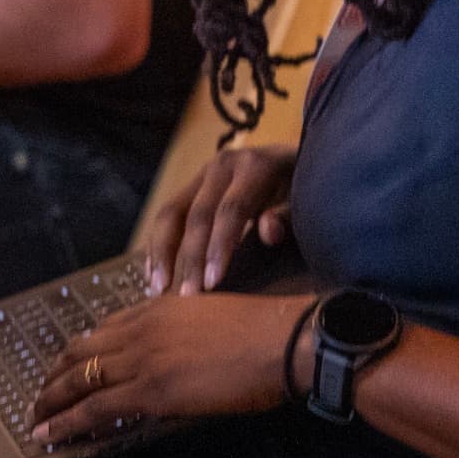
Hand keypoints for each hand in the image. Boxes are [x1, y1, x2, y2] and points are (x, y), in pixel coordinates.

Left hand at [28, 292, 311, 446]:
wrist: (282, 341)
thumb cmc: (266, 332)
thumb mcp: (216, 319)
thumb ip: (187, 332)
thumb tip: (179, 355)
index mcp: (160, 307)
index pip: (105, 328)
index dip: (80, 350)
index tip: (67, 365)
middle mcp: (142, 328)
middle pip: (81, 350)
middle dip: (54, 375)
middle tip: (38, 395)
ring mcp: (143, 358)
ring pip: (78, 379)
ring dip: (50, 400)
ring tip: (34, 417)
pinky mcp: (150, 390)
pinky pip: (95, 408)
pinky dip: (66, 422)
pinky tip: (49, 434)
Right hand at [143, 144, 298, 292]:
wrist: (294, 160)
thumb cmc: (305, 188)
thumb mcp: (306, 199)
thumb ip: (289, 215)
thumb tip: (268, 229)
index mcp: (255, 165)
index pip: (232, 210)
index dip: (220, 247)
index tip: (212, 284)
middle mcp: (223, 165)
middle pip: (197, 214)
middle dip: (190, 258)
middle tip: (186, 296)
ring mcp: (204, 174)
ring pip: (171, 213)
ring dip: (161, 253)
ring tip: (157, 289)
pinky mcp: (192, 187)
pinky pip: (168, 216)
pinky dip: (157, 246)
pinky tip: (153, 275)